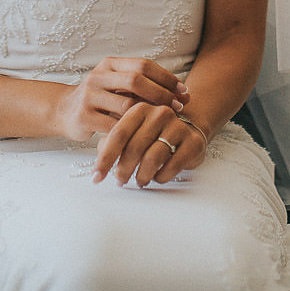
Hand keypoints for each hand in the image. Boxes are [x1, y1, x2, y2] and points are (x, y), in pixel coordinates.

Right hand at [55, 56, 188, 142]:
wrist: (63, 111)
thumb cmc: (100, 98)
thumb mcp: (116, 85)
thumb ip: (143, 86)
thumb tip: (183, 93)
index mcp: (109, 64)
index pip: (143, 65)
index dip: (166, 77)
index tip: (184, 91)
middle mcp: (98, 76)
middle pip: (136, 80)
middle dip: (161, 94)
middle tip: (179, 107)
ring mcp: (89, 96)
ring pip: (126, 104)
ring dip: (149, 115)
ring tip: (165, 123)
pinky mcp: (84, 117)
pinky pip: (115, 126)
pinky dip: (133, 132)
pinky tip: (147, 138)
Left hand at [92, 102, 207, 186]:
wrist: (189, 129)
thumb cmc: (154, 134)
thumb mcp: (132, 133)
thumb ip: (113, 141)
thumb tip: (100, 158)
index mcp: (140, 109)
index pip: (118, 134)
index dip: (105, 158)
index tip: (96, 177)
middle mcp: (159, 113)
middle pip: (134, 147)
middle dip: (124, 170)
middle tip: (120, 181)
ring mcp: (178, 126)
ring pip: (153, 158)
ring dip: (142, 175)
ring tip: (139, 181)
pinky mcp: (193, 142)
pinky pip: (173, 165)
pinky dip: (161, 176)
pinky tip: (158, 178)